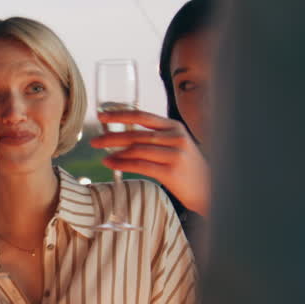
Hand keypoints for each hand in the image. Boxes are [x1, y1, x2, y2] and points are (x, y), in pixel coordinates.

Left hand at [91, 109, 209, 215]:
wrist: (209, 189)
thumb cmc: (188, 168)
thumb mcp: (176, 145)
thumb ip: (156, 137)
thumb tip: (124, 136)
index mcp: (174, 127)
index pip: (142, 116)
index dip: (119, 114)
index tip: (100, 116)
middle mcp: (175, 137)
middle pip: (136, 134)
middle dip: (112, 136)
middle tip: (94, 141)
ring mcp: (174, 154)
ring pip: (137, 150)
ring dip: (115, 152)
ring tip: (101, 155)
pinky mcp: (172, 172)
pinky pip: (141, 166)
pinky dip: (123, 164)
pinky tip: (111, 164)